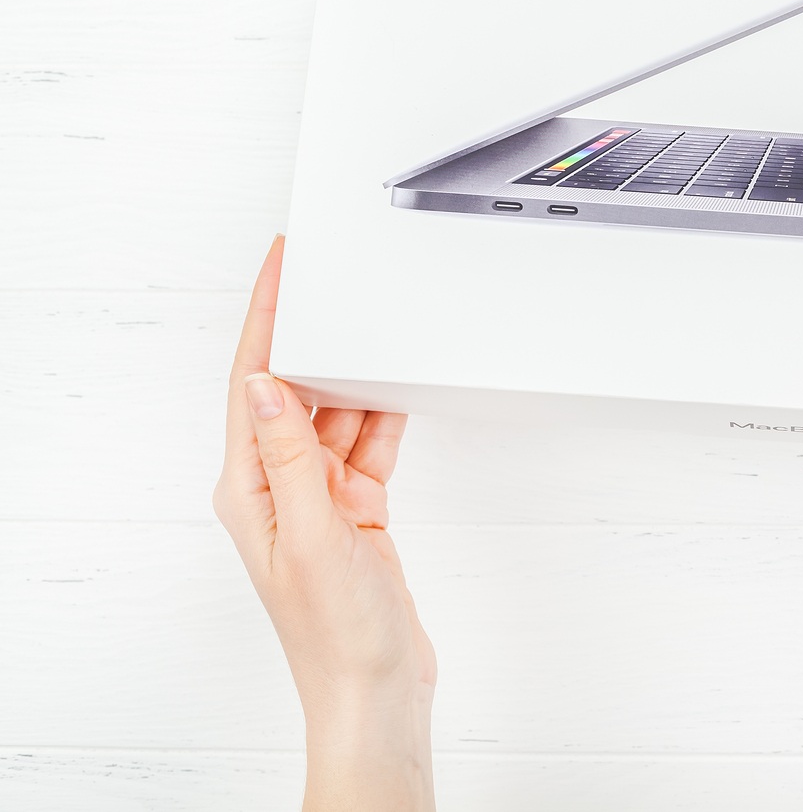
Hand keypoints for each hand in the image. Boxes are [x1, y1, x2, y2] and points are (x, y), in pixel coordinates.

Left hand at [214, 235, 436, 811]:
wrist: (376, 688)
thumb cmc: (336, 632)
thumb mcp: (310, 535)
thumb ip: (291, 457)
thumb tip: (265, 384)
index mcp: (248, 488)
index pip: (252, 385)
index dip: (266, 321)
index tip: (280, 269)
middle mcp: (277, 487)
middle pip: (292, 390)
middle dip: (313, 336)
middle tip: (333, 282)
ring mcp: (317, 498)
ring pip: (335, 413)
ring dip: (354, 374)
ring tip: (374, 327)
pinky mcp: (355, 510)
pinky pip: (367, 444)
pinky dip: (384, 415)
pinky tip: (398, 388)